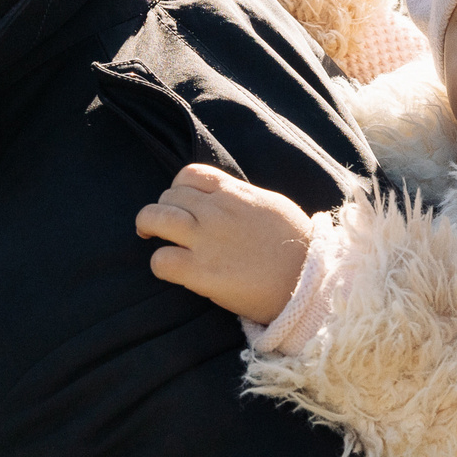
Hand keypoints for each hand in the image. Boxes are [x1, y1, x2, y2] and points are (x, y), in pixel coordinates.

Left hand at [135, 164, 313, 323]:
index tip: (181, 202)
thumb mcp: (272, 206)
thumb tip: (227, 197)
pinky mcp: (200, 273)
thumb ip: (243, 198)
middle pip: (168, 196)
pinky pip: (160, 260)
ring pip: (154, 218)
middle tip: (163, 224)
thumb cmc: (297, 246)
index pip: (189, 174)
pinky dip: (159, 263)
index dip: (178, 187)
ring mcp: (206, 241)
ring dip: (147, 226)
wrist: (309, 281)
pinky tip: (170, 268)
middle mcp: (215, 211)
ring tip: (149, 236)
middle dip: (162, 208)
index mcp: (235, 193)